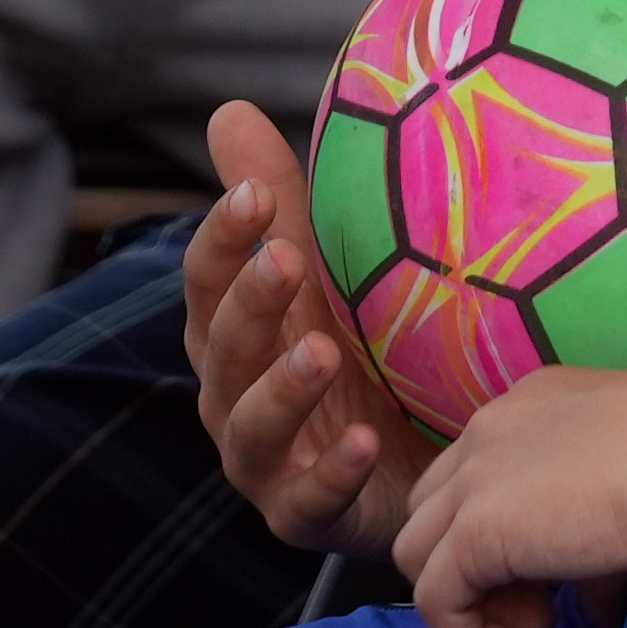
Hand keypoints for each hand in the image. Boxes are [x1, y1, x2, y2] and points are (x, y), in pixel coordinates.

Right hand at [189, 102, 437, 559]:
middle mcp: (233, 392)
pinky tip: (362, 446)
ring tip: (322, 353)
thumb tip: (227, 111)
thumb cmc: (359, 348)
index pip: (209, 277)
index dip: (224, 237)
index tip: (255, 194)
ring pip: (251, 426)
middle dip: (251, 302)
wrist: (417, 456)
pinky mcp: (303, 516)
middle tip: (286, 260)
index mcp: (233, 328)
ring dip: (281, 388)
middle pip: (224, 345)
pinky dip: (329, 475)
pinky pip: (307, 502)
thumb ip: (279, 201)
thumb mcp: (327, 273)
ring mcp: (264, 460)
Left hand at [386, 364, 626, 627]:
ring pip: (416, 552)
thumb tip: (598, 614)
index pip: (476, 476)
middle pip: (433, 511)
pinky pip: (433, 600)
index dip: (503, 537)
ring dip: (467, 602)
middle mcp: (485, 431)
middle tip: (543, 607)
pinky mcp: (472, 533)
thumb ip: (597, 551)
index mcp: (525, 408)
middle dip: (474, 568)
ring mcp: (471, 480)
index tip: (555, 579)